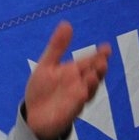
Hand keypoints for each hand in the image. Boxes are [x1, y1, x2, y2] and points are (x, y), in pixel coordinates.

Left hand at [24, 22, 110, 139]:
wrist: (32, 116)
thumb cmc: (42, 90)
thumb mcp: (47, 65)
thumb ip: (57, 47)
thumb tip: (67, 23)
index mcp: (74, 72)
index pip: (90, 61)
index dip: (99, 55)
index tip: (106, 47)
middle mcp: (79, 85)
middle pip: (93, 76)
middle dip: (99, 69)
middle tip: (103, 61)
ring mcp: (76, 100)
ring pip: (88, 92)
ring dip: (93, 84)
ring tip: (94, 75)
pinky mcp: (69, 114)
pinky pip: (76, 107)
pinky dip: (79, 101)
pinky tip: (81, 93)